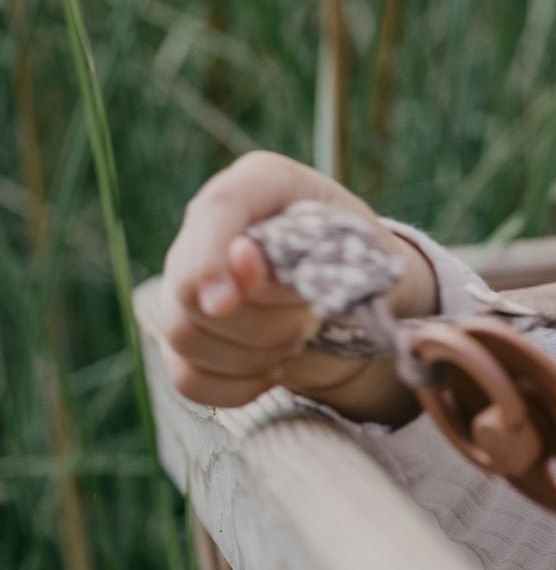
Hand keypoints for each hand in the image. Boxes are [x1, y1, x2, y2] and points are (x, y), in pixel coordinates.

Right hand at [160, 151, 435, 420]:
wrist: (355, 296)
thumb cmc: (357, 255)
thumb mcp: (353, 240)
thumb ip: (307, 246)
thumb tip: (247, 261)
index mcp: (257, 184)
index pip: (214, 211)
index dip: (211, 262)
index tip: (225, 304)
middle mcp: (205, 231)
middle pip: (190, 291)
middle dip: (259, 321)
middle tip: (311, 319)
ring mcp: (185, 286)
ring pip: (186, 337)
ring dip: (253, 353)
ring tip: (301, 337)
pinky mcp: (186, 340)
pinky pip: (189, 378)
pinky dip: (237, 385)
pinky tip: (274, 370)